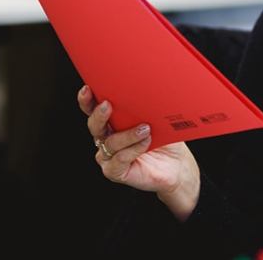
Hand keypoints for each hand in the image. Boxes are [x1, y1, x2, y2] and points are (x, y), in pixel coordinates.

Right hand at [78, 85, 199, 220]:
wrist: (176, 165)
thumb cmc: (164, 139)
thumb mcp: (154, 118)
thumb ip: (143, 107)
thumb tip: (144, 90)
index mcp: (110, 122)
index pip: (92, 109)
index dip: (87, 100)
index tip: (88, 89)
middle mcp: (105, 138)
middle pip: (94, 125)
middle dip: (99, 115)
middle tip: (108, 105)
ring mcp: (108, 157)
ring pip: (110, 143)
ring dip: (127, 135)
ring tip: (145, 129)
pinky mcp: (115, 172)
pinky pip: (119, 159)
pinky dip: (133, 149)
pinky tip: (145, 143)